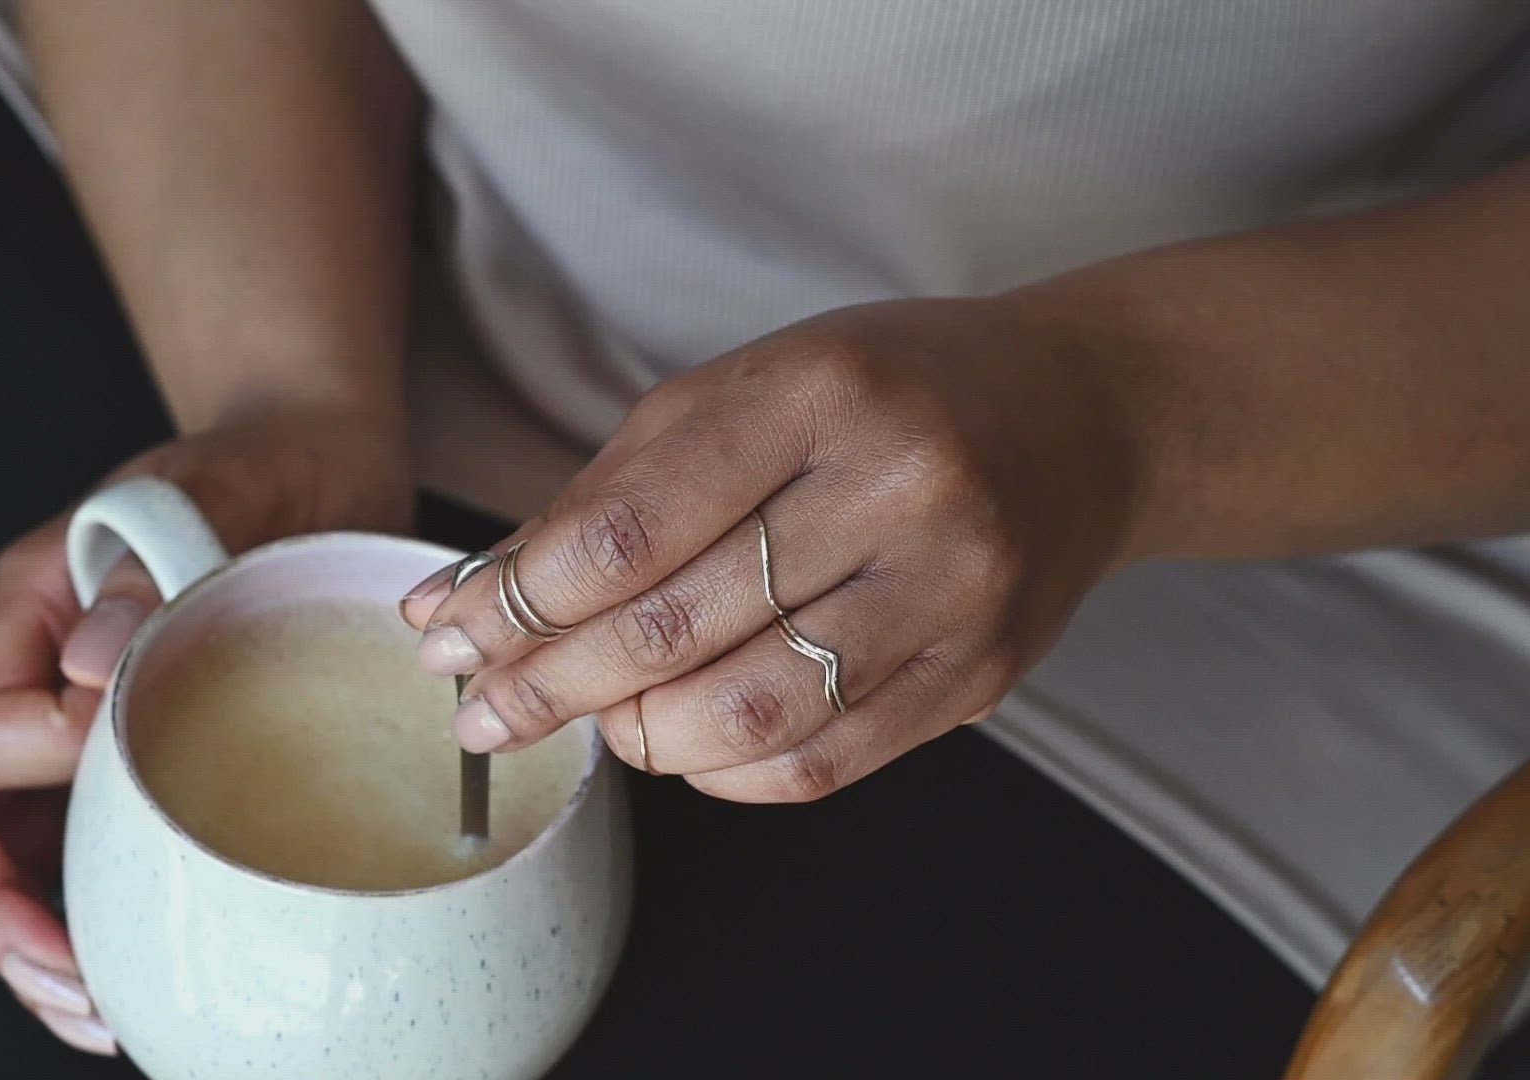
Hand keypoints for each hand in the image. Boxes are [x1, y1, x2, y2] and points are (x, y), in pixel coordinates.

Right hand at [0, 405, 411, 1053]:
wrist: (320, 469)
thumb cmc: (257, 472)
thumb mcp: (211, 494)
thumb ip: (151, 571)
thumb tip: (89, 669)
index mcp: (22, 614)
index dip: (25, 783)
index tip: (115, 795)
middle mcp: (27, 684)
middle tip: (69, 977)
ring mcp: (73, 736)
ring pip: (10, 862)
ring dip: (39, 947)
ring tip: (99, 1013)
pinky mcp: (133, 770)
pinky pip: (85, 863)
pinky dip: (99, 928)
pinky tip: (136, 978)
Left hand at [401, 298, 1138, 802]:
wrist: (1080, 416)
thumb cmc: (883, 391)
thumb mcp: (743, 392)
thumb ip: (605, 495)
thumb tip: (465, 601)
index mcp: (820, 391)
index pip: (629, 529)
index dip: (518, 601)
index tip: (449, 637)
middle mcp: (900, 489)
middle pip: (676, 629)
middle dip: (551, 683)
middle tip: (483, 710)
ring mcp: (953, 593)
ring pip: (748, 716)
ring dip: (635, 736)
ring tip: (591, 719)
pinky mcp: (981, 676)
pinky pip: (821, 765)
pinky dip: (723, 772)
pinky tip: (680, 743)